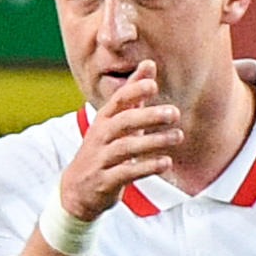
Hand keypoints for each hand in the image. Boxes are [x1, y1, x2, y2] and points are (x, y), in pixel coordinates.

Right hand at [56, 61, 183, 224]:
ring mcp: (101, 159)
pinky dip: (147, 167)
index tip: (154, 83)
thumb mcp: (116, 121)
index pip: (118, 100)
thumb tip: (149, 64)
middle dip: (149, 116)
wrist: (77, 190)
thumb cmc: (103, 150)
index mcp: (104, 119)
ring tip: (178, 136)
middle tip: (175, 113)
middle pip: (123, 122)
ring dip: (154, 141)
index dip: (134, 90)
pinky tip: (166, 162)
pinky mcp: (105, 180)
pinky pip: (127, 172)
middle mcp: (100, 136)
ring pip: (126, 147)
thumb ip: (133, 95)